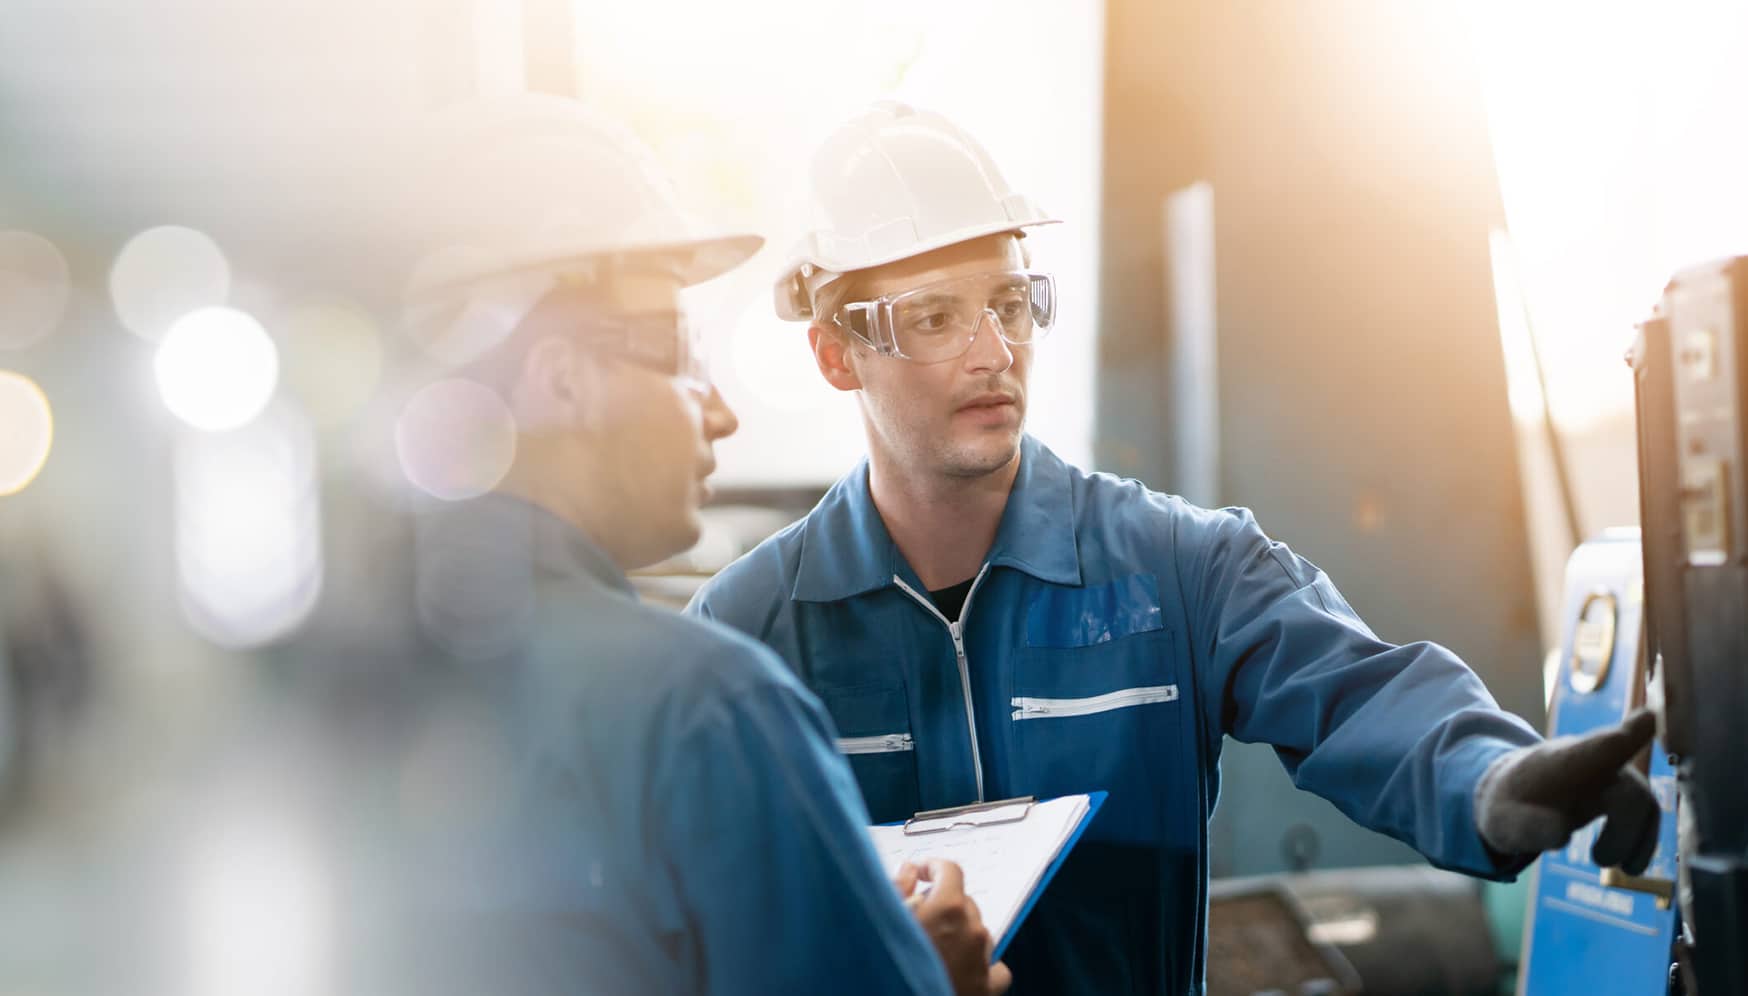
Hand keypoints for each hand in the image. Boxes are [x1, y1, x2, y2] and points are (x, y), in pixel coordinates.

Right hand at [893, 860, 1011, 995]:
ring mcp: (983, 959)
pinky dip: (982, 964)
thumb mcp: (884, 920)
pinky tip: (962, 969)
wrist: (899, 995)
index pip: (950, 871)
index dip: (933, 868)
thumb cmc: (890, 966)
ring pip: (978, 932)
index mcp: (948, 907)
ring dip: (960, 935)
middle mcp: (972, 929)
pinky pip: (995, 966)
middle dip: (943, 906)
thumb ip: (898, 888)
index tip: (922, 874)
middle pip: (964, 903)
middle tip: (917, 920)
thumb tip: (910, 871)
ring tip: (933, 951)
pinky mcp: (988, 987)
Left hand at [1474, 709, 1661, 872]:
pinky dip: (1643, 842)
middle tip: (1598, 860)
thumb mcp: (1502, 820)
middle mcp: (1594, 763)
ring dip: (1636, 840)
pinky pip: (1645, 815)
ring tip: (1619, 868)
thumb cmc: (1507, 805)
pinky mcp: (1619, 795)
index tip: (1652, 717)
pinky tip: (1629, 866)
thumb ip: (1527, 826)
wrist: (1513, 797)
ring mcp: (1609, 776)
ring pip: (1644, 803)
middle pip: (1631, 789)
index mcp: (1564, 760)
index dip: (1630, 734)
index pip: (1602, 746)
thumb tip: (1562, 834)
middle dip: (1623, 831)